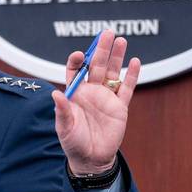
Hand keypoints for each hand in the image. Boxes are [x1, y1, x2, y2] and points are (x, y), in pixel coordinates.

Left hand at [50, 30, 139, 172]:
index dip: (78, 61)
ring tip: (121, 40)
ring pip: (113, 73)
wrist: (91, 158)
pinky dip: (132, 75)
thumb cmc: (73, 142)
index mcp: (75, 93)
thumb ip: (62, 110)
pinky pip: (126, 88)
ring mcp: (106, 98)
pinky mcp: (120, 107)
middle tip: (107, 33)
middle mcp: (91, 91)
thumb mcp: (64, 127)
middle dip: (101, 50)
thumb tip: (55, 94)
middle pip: (97, 66)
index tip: (80, 55)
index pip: (76, 71)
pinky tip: (135, 61)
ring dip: (117, 57)